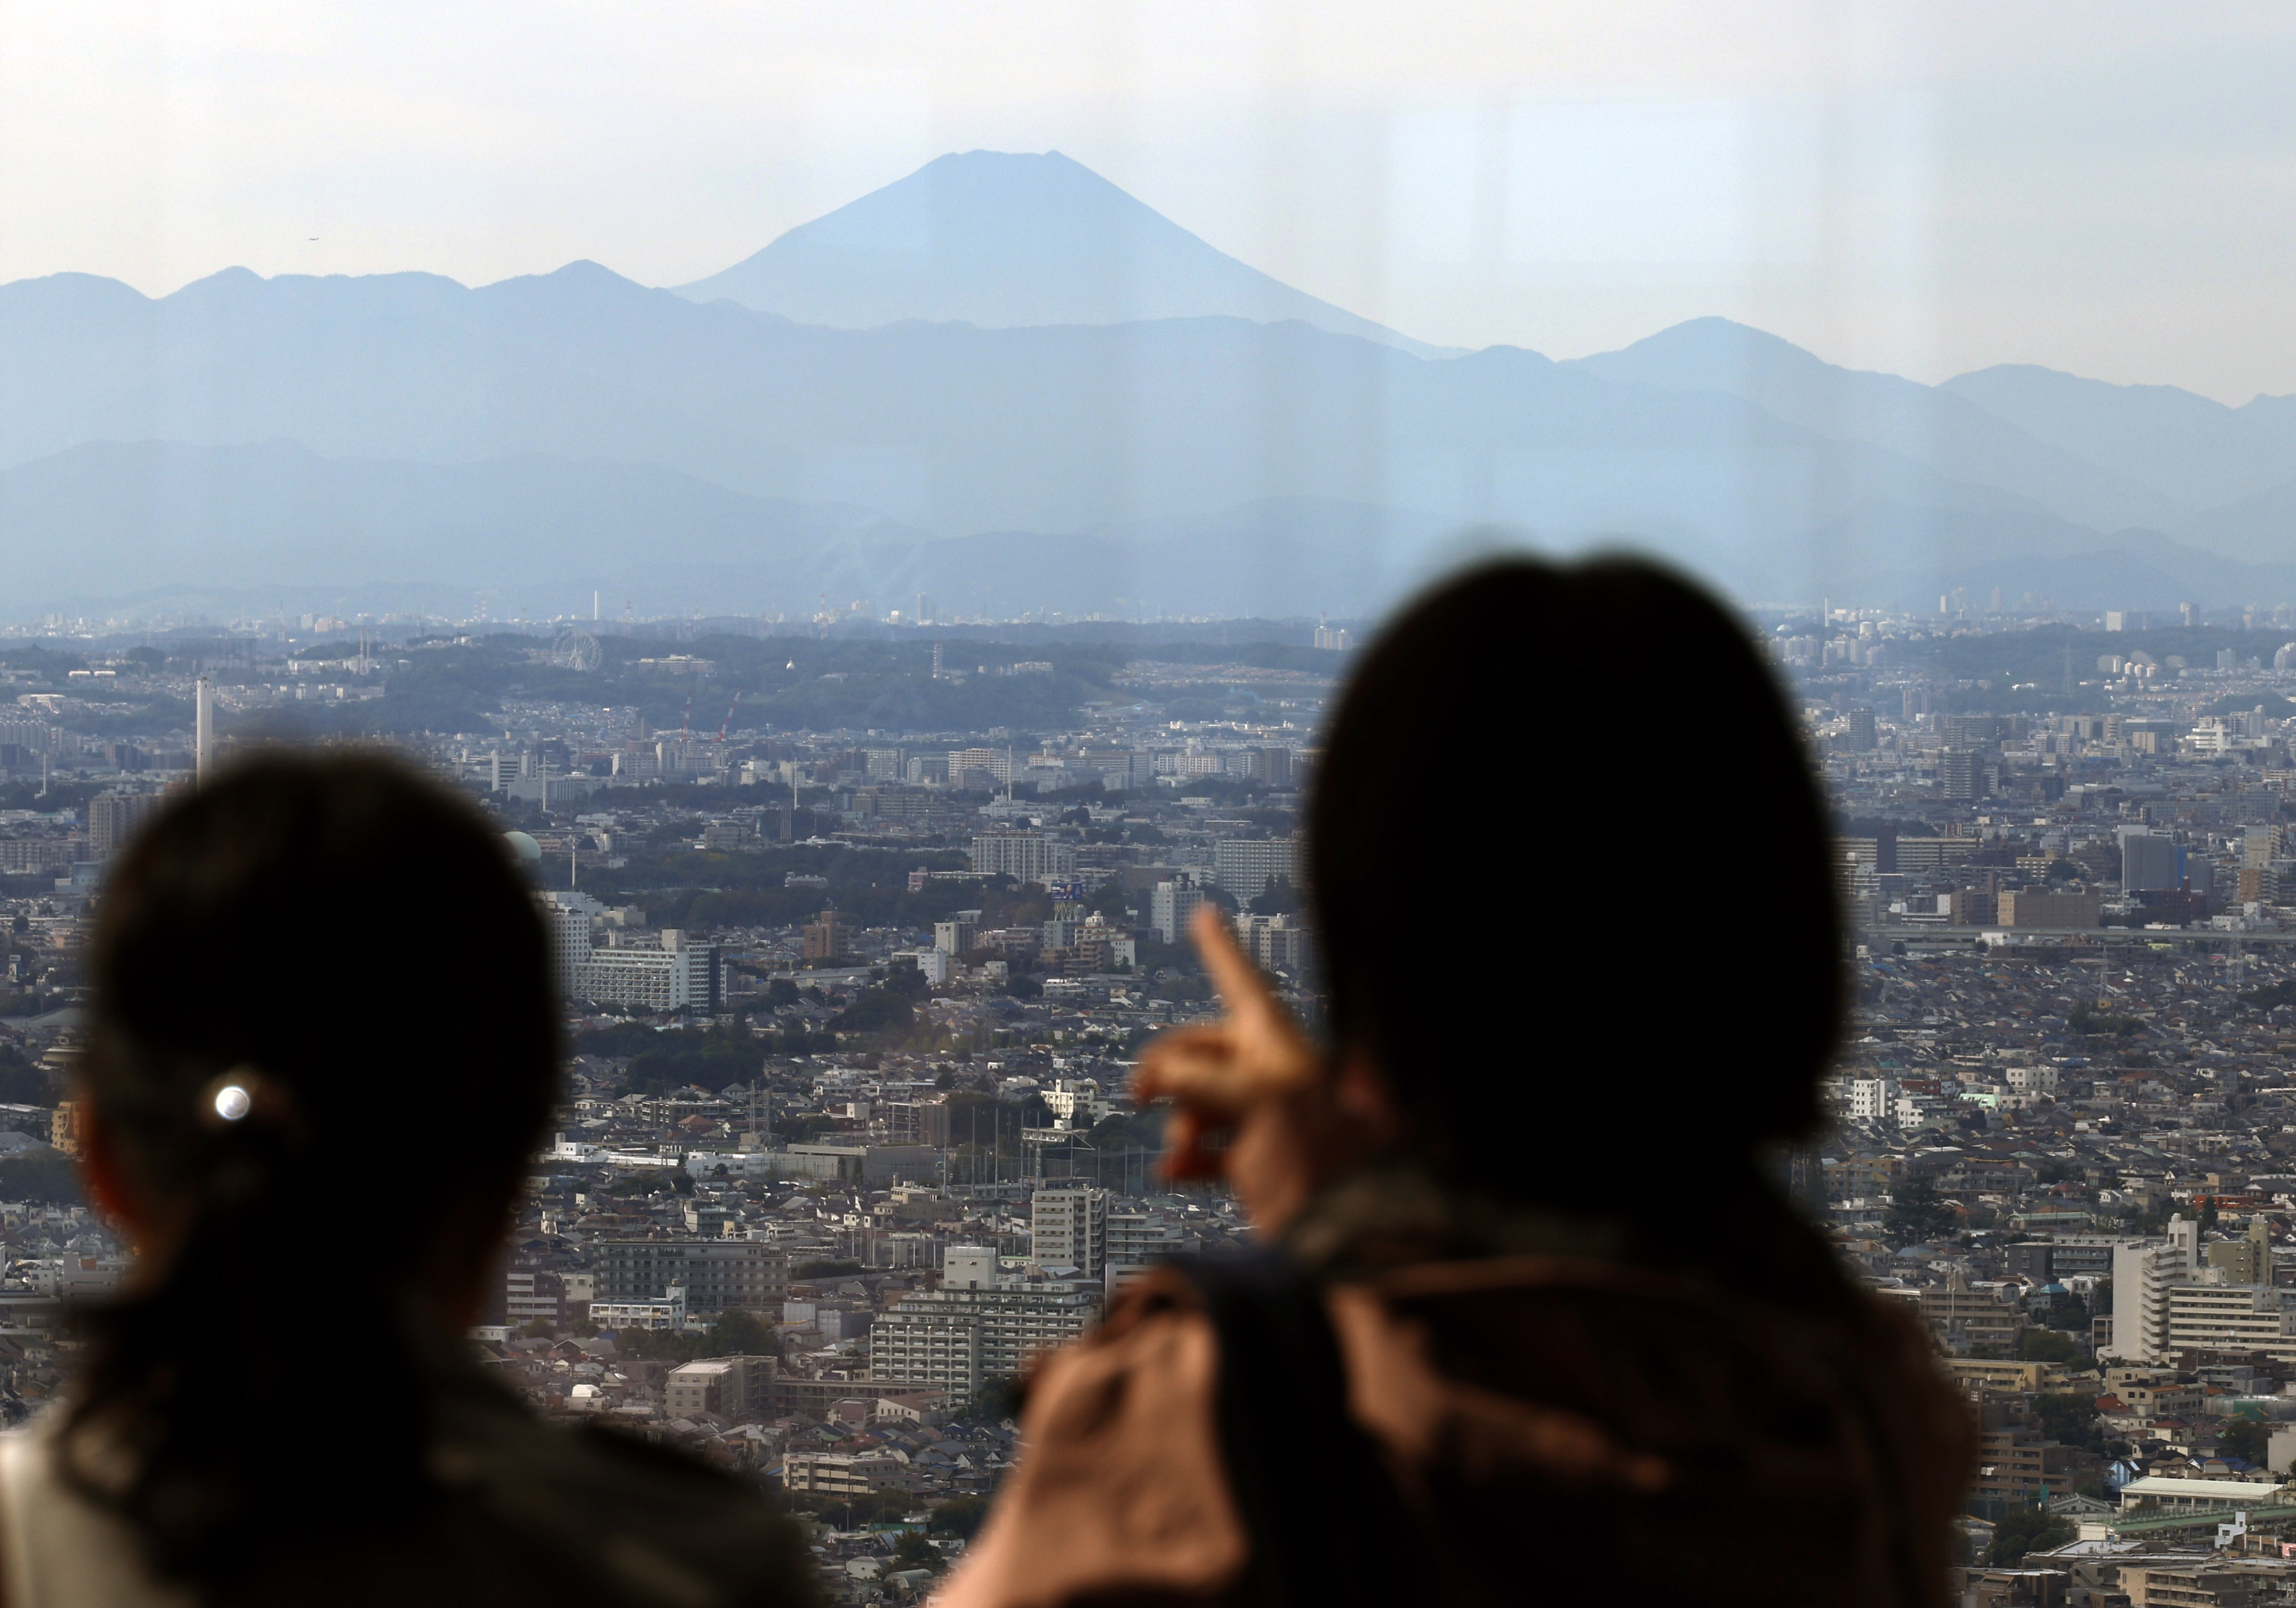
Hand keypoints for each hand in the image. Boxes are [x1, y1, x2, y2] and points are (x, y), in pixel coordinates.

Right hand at [1134, 906, 1387, 1233]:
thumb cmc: (1316, 1154)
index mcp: (1278, 1041)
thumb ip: (1199, 1079)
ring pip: (1200, 1099)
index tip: (1203, 915)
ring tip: (1177, 1147)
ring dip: (1180, 1121)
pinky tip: (1171, 1171)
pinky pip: (1209, 1146)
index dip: (1219, 947)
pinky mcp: (1257, 1159)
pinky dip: (1188, 1156)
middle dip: (1170, 1070)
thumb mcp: (1253, 1100)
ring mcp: (1263, 1116)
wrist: (1345, 1226)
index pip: (1241, 978)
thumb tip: (1162, 1075)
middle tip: (1140, 1094)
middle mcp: (1271, 1071)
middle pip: (1203, 1048)